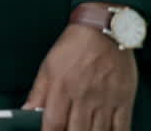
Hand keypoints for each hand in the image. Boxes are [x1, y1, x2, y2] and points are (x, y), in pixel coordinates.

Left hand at [24, 14, 137, 130]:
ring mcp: (105, 100)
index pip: (53, 124)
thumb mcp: (48, 66)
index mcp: (62, 88)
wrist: (104, 29)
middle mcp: (84, 96)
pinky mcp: (124, 100)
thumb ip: (37, 93)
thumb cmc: (74, 46)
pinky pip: (122, 128)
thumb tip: (26, 112)